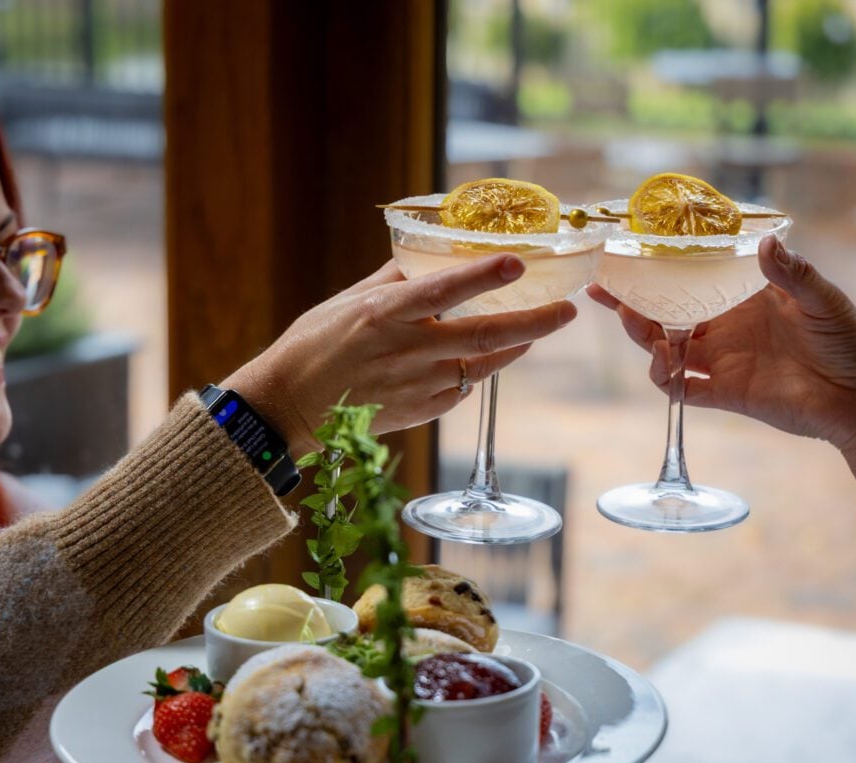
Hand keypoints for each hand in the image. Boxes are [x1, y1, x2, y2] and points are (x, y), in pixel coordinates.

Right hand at [225, 254, 575, 458]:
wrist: (289, 404)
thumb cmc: (314, 343)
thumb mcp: (349, 300)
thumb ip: (395, 279)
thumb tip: (431, 256)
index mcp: (384, 314)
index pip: (443, 290)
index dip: (483, 275)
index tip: (517, 261)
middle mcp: (405, 350)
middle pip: (483, 336)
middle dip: (533, 323)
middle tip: (566, 311)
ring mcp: (416, 386)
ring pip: (482, 366)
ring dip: (514, 347)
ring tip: (536, 329)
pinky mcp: (419, 413)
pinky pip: (462, 390)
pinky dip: (476, 373)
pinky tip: (482, 359)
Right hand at [588, 236, 855, 512]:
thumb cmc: (851, 341)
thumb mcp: (825, 299)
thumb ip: (794, 274)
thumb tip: (766, 244)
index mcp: (743, 297)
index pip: (691, 280)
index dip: (659, 270)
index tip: (629, 256)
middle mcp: (725, 327)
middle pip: (666, 315)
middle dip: (633, 303)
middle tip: (605, 290)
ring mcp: (722, 361)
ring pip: (667, 349)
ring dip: (644, 337)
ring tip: (633, 321)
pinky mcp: (725, 394)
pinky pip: (683, 390)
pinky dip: (666, 378)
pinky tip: (663, 364)